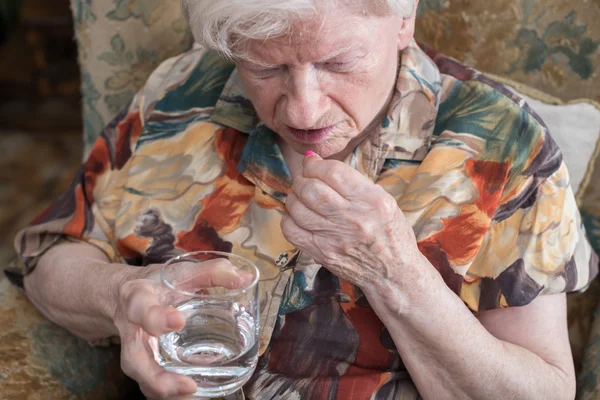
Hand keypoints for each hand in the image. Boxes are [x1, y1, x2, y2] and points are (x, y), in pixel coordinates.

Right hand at [113, 261, 249, 398]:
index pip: (141, 309)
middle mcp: (132, 331)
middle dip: (157, 377)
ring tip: (194, 396)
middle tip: (187, 385)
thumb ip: (213, 272)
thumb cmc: (160, 284)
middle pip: (134, 359)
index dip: (156, 318)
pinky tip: (195, 395)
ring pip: (142, 379)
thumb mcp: (183, 272)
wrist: (127, 296)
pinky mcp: (144, 366)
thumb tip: (244, 278)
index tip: (178, 321)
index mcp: (138, 300)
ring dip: (167, 392)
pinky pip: (152, 385)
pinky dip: (171, 394)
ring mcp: (135, 352)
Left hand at [281, 152, 420, 291]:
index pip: (334, 172)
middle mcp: (352, 218)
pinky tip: (298, 216)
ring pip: (297, 208)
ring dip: (294, 196)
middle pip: (311, 189)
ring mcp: (334, 238)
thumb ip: (352, 181)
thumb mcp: (383, 200)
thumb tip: (315, 161)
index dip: (316, 164)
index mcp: (372, 201)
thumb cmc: (389, 233)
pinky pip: (291, 231)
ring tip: (301, 196)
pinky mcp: (322, 253)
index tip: (312, 162)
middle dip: (302, 178)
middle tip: (305, 179)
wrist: (393, 273)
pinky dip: (289, 218)